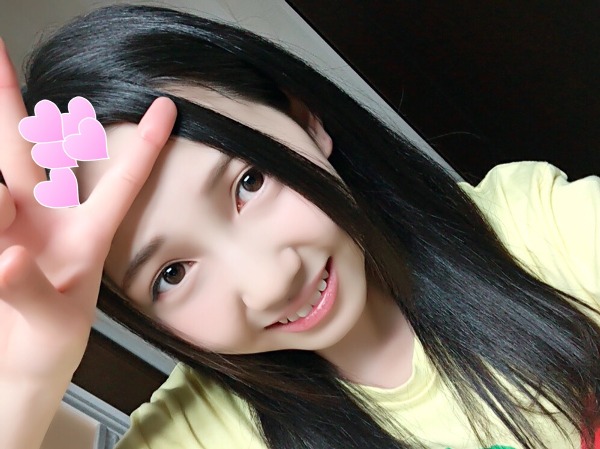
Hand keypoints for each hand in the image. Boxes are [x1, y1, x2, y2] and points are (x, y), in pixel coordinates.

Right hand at [0, 39, 176, 383]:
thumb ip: (29, 288)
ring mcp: (6, 228)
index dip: (144, 144)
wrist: (14, 375)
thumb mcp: (53, 325)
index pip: (120, 181)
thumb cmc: (50, 347)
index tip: (168, 106)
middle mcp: (42, 220)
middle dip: (8, 101)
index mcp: (84, 236)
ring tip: (6, 250)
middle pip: (26, 150)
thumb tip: (4, 253)